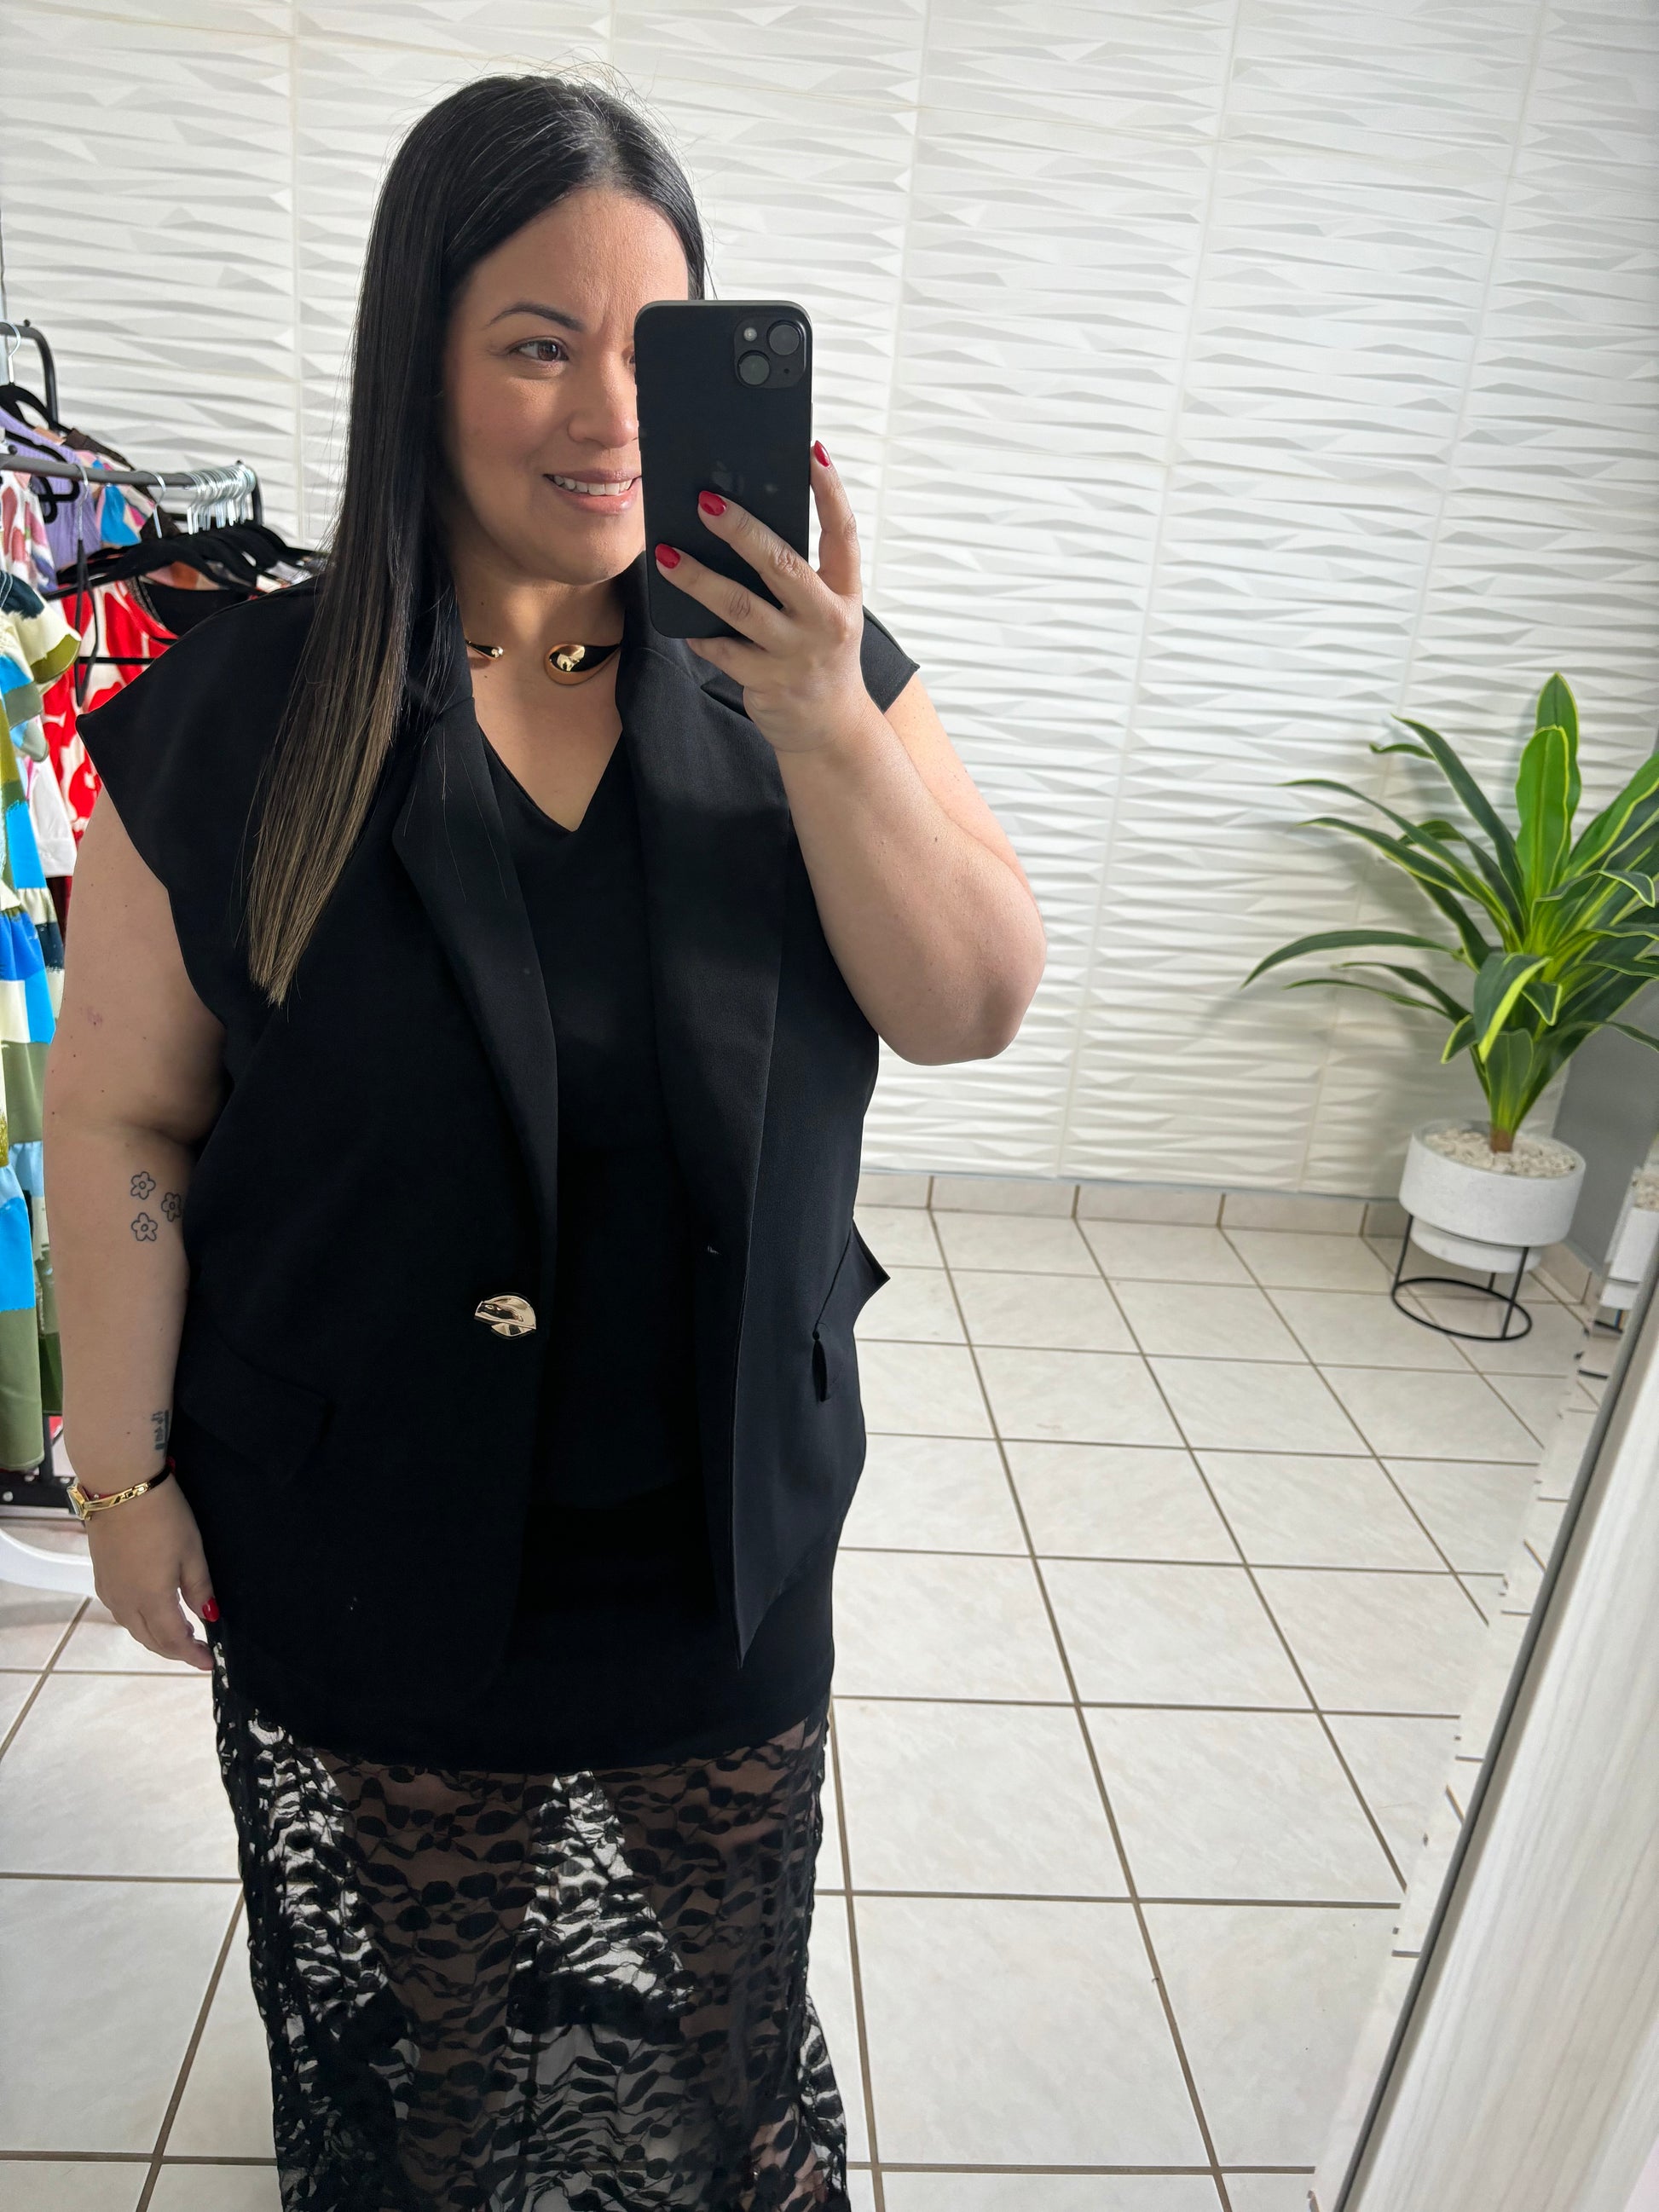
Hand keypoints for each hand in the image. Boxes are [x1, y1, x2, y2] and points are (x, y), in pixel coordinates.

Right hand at [85, 1478, 216, 1670]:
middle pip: (151, 1640)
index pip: (173, 1640)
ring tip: (181, 1635)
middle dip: (175, 1651)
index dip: (192, 1655)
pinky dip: (142, 1622)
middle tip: (198, 1650)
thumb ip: (199, 1589)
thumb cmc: (163, 1517)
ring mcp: (110, 1592)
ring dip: (157, 1638)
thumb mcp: (192, 1552)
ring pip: (134, 1628)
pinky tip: (155, 1614)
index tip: (209, 1662)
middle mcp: (125, 1602)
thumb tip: (209, 1617)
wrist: (120, 1488)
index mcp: (151, 1599)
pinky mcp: (101, 1579)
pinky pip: (122, 1613)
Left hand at [654, 443, 872, 755]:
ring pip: (741, 609)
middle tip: (705, 500)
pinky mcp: (768, 682)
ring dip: (699, 579)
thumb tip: (739, 526)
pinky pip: (722, 651)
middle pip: (782, 565)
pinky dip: (699, 634)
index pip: (843, 533)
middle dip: (742, 530)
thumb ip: (797, 577)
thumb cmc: (819, 656)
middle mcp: (825, 620)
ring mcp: (796, 653)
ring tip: (666, 555)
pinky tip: (682, 621)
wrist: (830, 729)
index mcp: (844, 593)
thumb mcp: (824, 612)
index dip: (829, 491)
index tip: (809, 453)